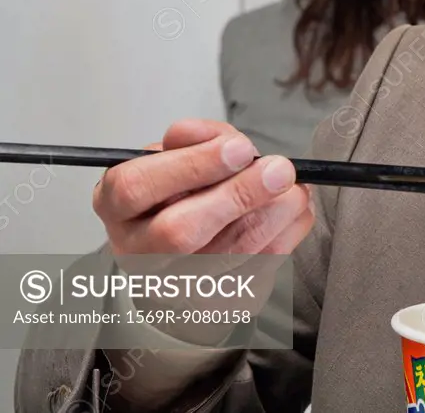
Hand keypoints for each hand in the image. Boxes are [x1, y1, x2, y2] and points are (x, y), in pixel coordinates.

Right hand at [93, 119, 314, 343]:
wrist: (187, 249)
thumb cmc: (181, 193)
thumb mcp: (179, 155)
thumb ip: (196, 139)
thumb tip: (208, 137)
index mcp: (117, 205)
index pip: (138, 186)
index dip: (193, 165)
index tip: (240, 148)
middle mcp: (137, 250)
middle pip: (180, 231)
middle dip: (239, 194)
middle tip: (279, 170)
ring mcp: (176, 283)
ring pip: (228, 254)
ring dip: (274, 214)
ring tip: (293, 186)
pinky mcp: (219, 301)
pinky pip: (261, 268)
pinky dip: (287, 232)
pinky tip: (294, 209)